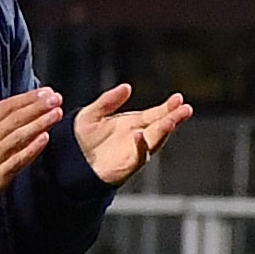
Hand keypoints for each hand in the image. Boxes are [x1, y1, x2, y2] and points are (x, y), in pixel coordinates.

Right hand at [0, 87, 63, 196]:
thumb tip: (9, 105)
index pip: (7, 107)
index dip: (27, 98)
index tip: (45, 92)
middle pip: (15, 119)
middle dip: (38, 107)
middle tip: (55, 99)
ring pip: (19, 136)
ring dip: (40, 124)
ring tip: (55, 114)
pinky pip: (17, 159)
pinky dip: (32, 149)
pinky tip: (44, 139)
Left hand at [73, 82, 191, 185]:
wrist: (69, 165)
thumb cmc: (80, 140)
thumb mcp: (92, 114)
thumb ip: (109, 101)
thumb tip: (127, 87)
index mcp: (132, 124)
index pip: (155, 114)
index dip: (168, 107)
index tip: (178, 98)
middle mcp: (138, 137)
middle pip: (160, 126)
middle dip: (174, 118)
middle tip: (186, 109)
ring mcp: (134, 152)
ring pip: (154, 141)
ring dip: (163, 131)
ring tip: (171, 121)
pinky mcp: (126, 166)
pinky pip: (138, 157)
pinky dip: (140, 147)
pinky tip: (140, 135)